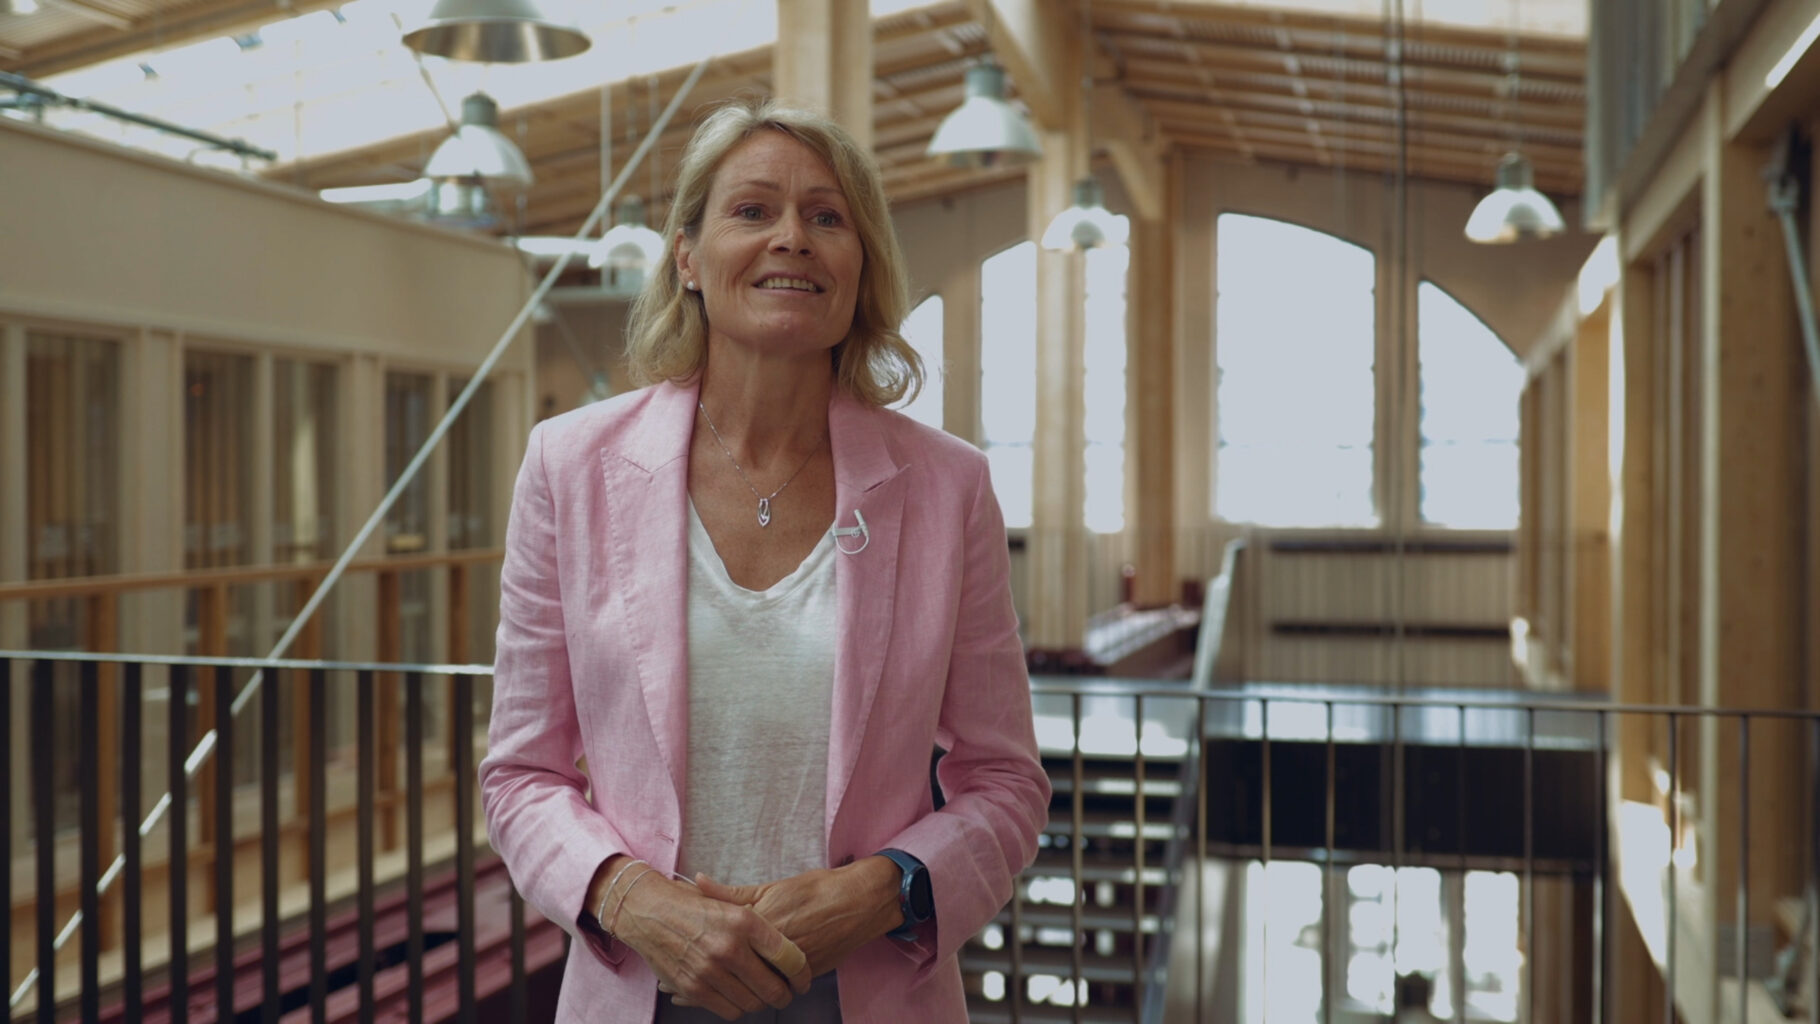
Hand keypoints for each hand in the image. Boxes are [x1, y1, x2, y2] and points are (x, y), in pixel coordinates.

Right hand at [609, 867, 812, 1019]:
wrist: (649, 912)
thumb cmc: (693, 906)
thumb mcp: (731, 903)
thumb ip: (760, 923)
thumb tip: (791, 947)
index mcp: (744, 921)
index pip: (789, 957)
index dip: (803, 974)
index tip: (804, 979)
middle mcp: (729, 947)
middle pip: (774, 988)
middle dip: (786, 995)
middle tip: (788, 993)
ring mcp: (710, 970)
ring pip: (753, 1004)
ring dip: (761, 1003)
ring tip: (763, 996)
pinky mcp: (693, 988)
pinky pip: (729, 1011)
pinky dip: (738, 1008)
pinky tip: (739, 997)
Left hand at [690, 858, 901, 979]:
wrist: (858, 902)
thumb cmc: (816, 889)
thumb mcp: (771, 887)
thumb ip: (733, 894)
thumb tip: (699, 881)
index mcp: (759, 923)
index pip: (720, 942)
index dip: (695, 953)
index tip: (675, 961)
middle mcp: (772, 948)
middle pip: (732, 971)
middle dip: (704, 982)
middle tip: (676, 990)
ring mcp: (789, 965)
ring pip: (751, 987)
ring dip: (726, 994)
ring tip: (699, 997)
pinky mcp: (804, 975)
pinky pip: (773, 990)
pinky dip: (756, 994)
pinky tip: (740, 996)